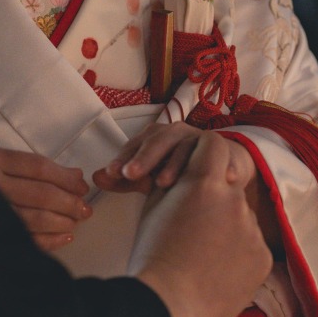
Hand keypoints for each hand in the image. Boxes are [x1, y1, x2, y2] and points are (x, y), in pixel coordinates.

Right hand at [0, 146, 91, 251]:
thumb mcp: (7, 165)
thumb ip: (41, 170)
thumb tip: (76, 177)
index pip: (38, 167)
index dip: (65, 178)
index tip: (82, 186)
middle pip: (41, 193)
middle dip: (69, 203)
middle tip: (84, 208)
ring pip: (35, 218)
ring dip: (62, 222)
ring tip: (75, 222)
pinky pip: (28, 240)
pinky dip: (51, 240)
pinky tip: (65, 237)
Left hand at [93, 121, 254, 193]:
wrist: (218, 164)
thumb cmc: (178, 171)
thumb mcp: (151, 176)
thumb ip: (125, 179)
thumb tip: (95, 178)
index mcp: (155, 137)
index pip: (135, 145)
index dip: (122, 158)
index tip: (111, 173)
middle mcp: (175, 133)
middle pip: (158, 141)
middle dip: (144, 158)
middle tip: (131, 175)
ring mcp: (199, 139)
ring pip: (185, 148)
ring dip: (174, 164)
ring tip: (163, 183)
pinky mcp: (222, 149)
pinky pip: (220, 157)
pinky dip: (222, 166)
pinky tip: (222, 179)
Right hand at [127, 134, 272, 316]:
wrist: (168, 304)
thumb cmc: (153, 254)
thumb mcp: (154, 206)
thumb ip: (175, 182)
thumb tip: (186, 172)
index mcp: (204, 182)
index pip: (214, 145)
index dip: (205, 152)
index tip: (199, 164)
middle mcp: (235, 200)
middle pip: (228, 187)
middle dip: (214, 198)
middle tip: (192, 223)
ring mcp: (253, 230)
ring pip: (241, 219)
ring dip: (226, 228)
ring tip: (201, 254)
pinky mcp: (264, 258)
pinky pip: (252, 247)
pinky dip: (237, 254)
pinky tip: (215, 271)